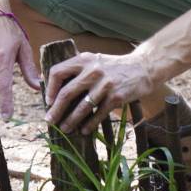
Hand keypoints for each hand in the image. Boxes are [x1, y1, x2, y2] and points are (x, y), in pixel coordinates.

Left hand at [43, 49, 162, 134]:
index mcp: (83, 60)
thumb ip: (75, 68)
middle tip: (50, 121)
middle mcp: (92, 70)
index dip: (50, 88)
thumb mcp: (93, 60)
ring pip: (82, 107)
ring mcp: (105, 84)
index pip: (58, 72)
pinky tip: (84, 130)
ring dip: (71, 120)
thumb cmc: (113, 67)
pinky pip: (98, 114)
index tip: (48, 101)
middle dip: (56, 110)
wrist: (143, 67)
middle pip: (67, 93)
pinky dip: (90, 124)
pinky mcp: (116, 96)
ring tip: (65, 129)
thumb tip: (47, 78)